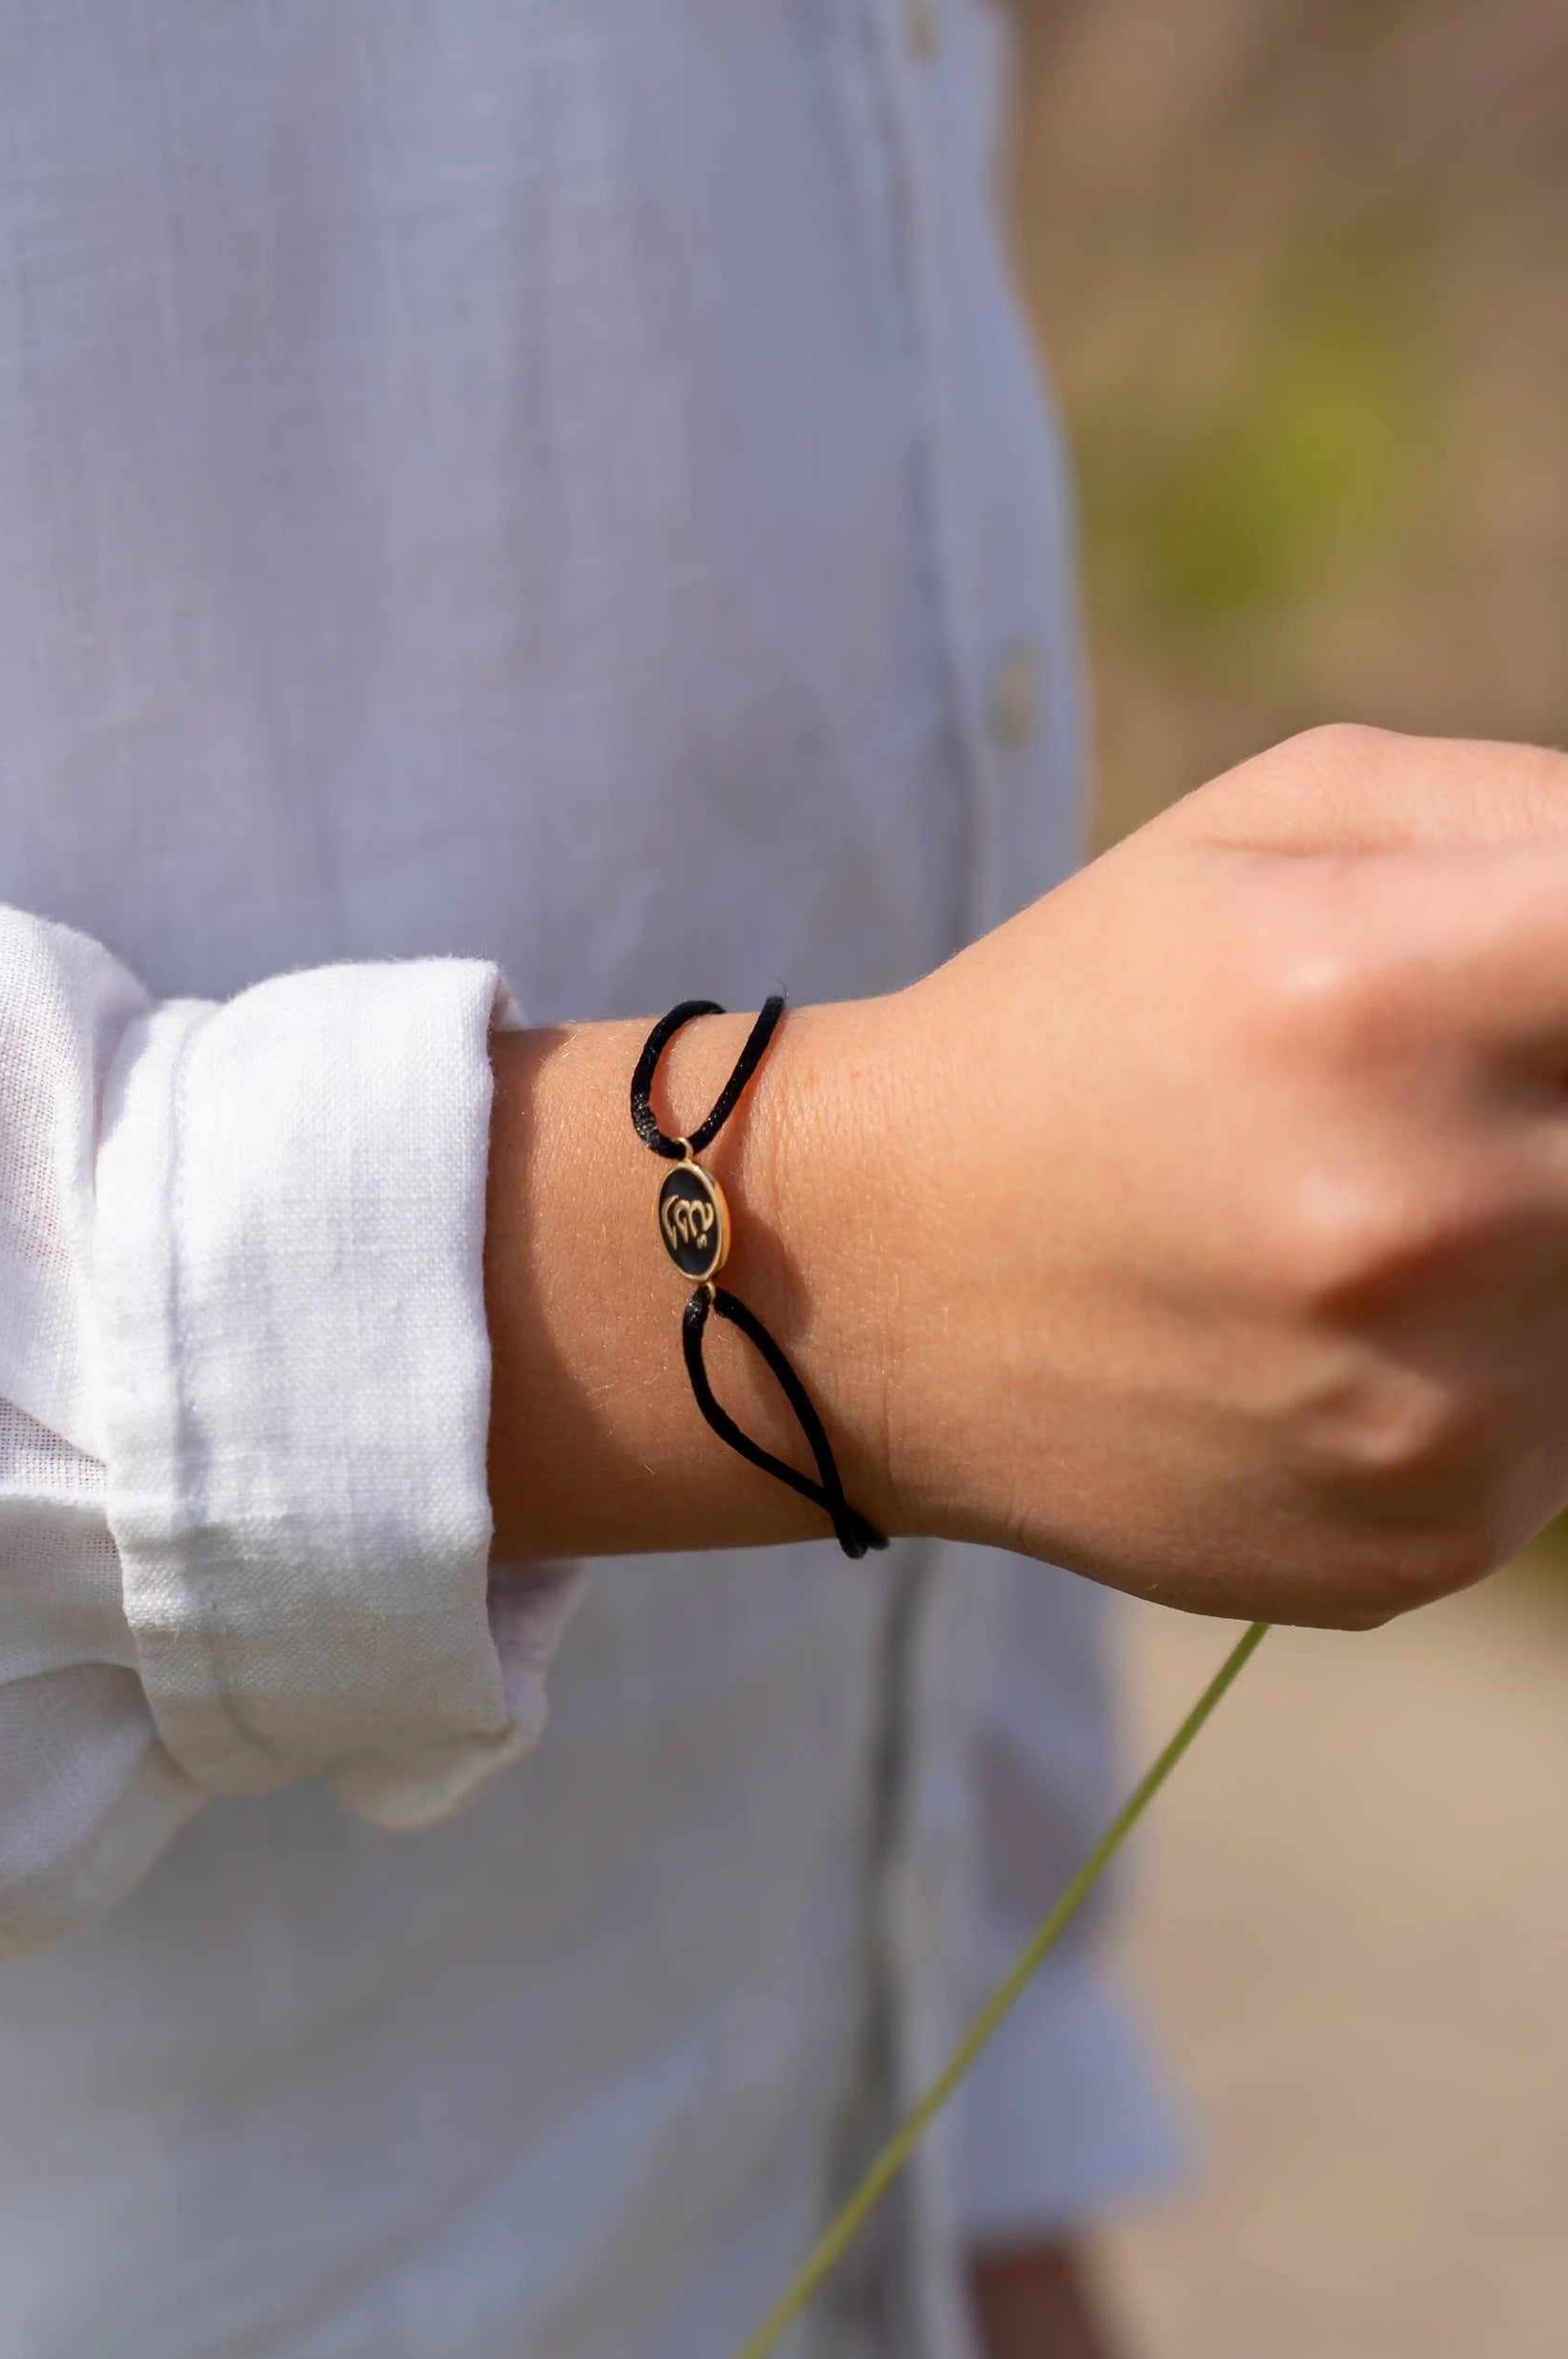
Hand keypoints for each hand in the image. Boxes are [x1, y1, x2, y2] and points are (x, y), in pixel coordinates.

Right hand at [866, 725, 1567, 1621]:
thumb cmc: (1084, 1019)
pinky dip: (1491, 1375)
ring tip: (1366, 1226)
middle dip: (1565, 1112)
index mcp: (1380, 995)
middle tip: (1445, 1109)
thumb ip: (1531, 815)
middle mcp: (1422, 1217)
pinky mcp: (1428, 1543)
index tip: (1550, 1004)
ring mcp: (1433, 1409)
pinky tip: (1330, 1346)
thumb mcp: (1267, 827)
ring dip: (1545, 1244)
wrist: (860, 1285)